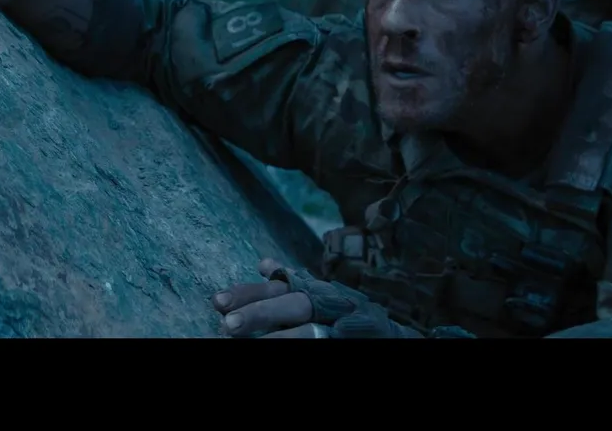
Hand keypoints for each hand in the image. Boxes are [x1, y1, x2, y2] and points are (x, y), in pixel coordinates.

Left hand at [211, 258, 421, 338]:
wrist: (394, 337)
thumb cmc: (349, 317)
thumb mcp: (322, 295)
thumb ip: (293, 284)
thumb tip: (263, 263)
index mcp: (317, 290)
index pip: (279, 287)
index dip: (248, 293)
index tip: (216, 301)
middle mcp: (333, 303)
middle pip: (295, 303)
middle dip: (260, 314)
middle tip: (227, 325)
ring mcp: (347, 324)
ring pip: (312, 330)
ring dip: (281, 339)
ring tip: (257, 347)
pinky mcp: (357, 339)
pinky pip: (327, 343)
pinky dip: (302, 345)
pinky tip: (281, 348)